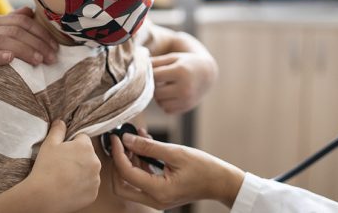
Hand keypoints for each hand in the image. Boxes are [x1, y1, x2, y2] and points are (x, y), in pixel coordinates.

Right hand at [0, 7, 58, 122]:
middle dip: (36, 43)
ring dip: (22, 50)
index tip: (56, 48)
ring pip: (0, 40)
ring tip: (38, 60)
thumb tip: (31, 11)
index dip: (41, 33)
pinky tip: (10, 59)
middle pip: (14, 30)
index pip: (21, 21)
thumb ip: (13, 26)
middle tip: (51, 58)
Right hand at [23, 120, 101, 211]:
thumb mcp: (49, 144)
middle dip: (78, 158)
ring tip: (65, 178)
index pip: (82, 139)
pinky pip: (89, 187)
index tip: (63, 152)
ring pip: (89, 171)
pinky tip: (69, 188)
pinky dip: (81, 187)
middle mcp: (95, 162)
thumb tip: (61, 122)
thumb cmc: (45, 169)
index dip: (71, 144)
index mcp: (86, 147)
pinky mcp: (94, 194)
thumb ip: (58, 130)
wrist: (43, 196)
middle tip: (62, 166)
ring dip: (81, 173)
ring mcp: (96, 179)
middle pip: (88, 156)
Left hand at [110, 133, 244, 209]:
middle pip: (121, 186)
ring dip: (129, 161)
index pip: (126, 173)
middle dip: (117, 163)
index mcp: (158, 191)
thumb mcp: (175, 152)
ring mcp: (157, 199)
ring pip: (130, 184)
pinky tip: (145, 146)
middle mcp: (154, 200)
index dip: (118, 154)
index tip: (117, 137)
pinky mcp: (160, 194)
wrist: (221, 182)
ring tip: (135, 139)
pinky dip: (140, 165)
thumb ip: (148, 147)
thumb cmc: (203, 167)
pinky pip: (142, 181)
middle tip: (121, 144)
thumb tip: (127, 139)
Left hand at [151, 52, 216, 113]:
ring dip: (160, 95)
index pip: (155, 76)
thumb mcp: (173, 58)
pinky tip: (172, 94)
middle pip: (156, 91)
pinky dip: (166, 103)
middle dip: (155, 85)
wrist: (207, 74)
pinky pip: (166, 109)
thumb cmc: (186, 63)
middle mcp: (184, 88)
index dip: (151, 73)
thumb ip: (155, 62)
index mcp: (180, 72)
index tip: (152, 70)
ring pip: (160, 102)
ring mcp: (186, 100)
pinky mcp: (185, 108)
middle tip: (161, 79)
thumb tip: (137, 68)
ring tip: (167, 85)